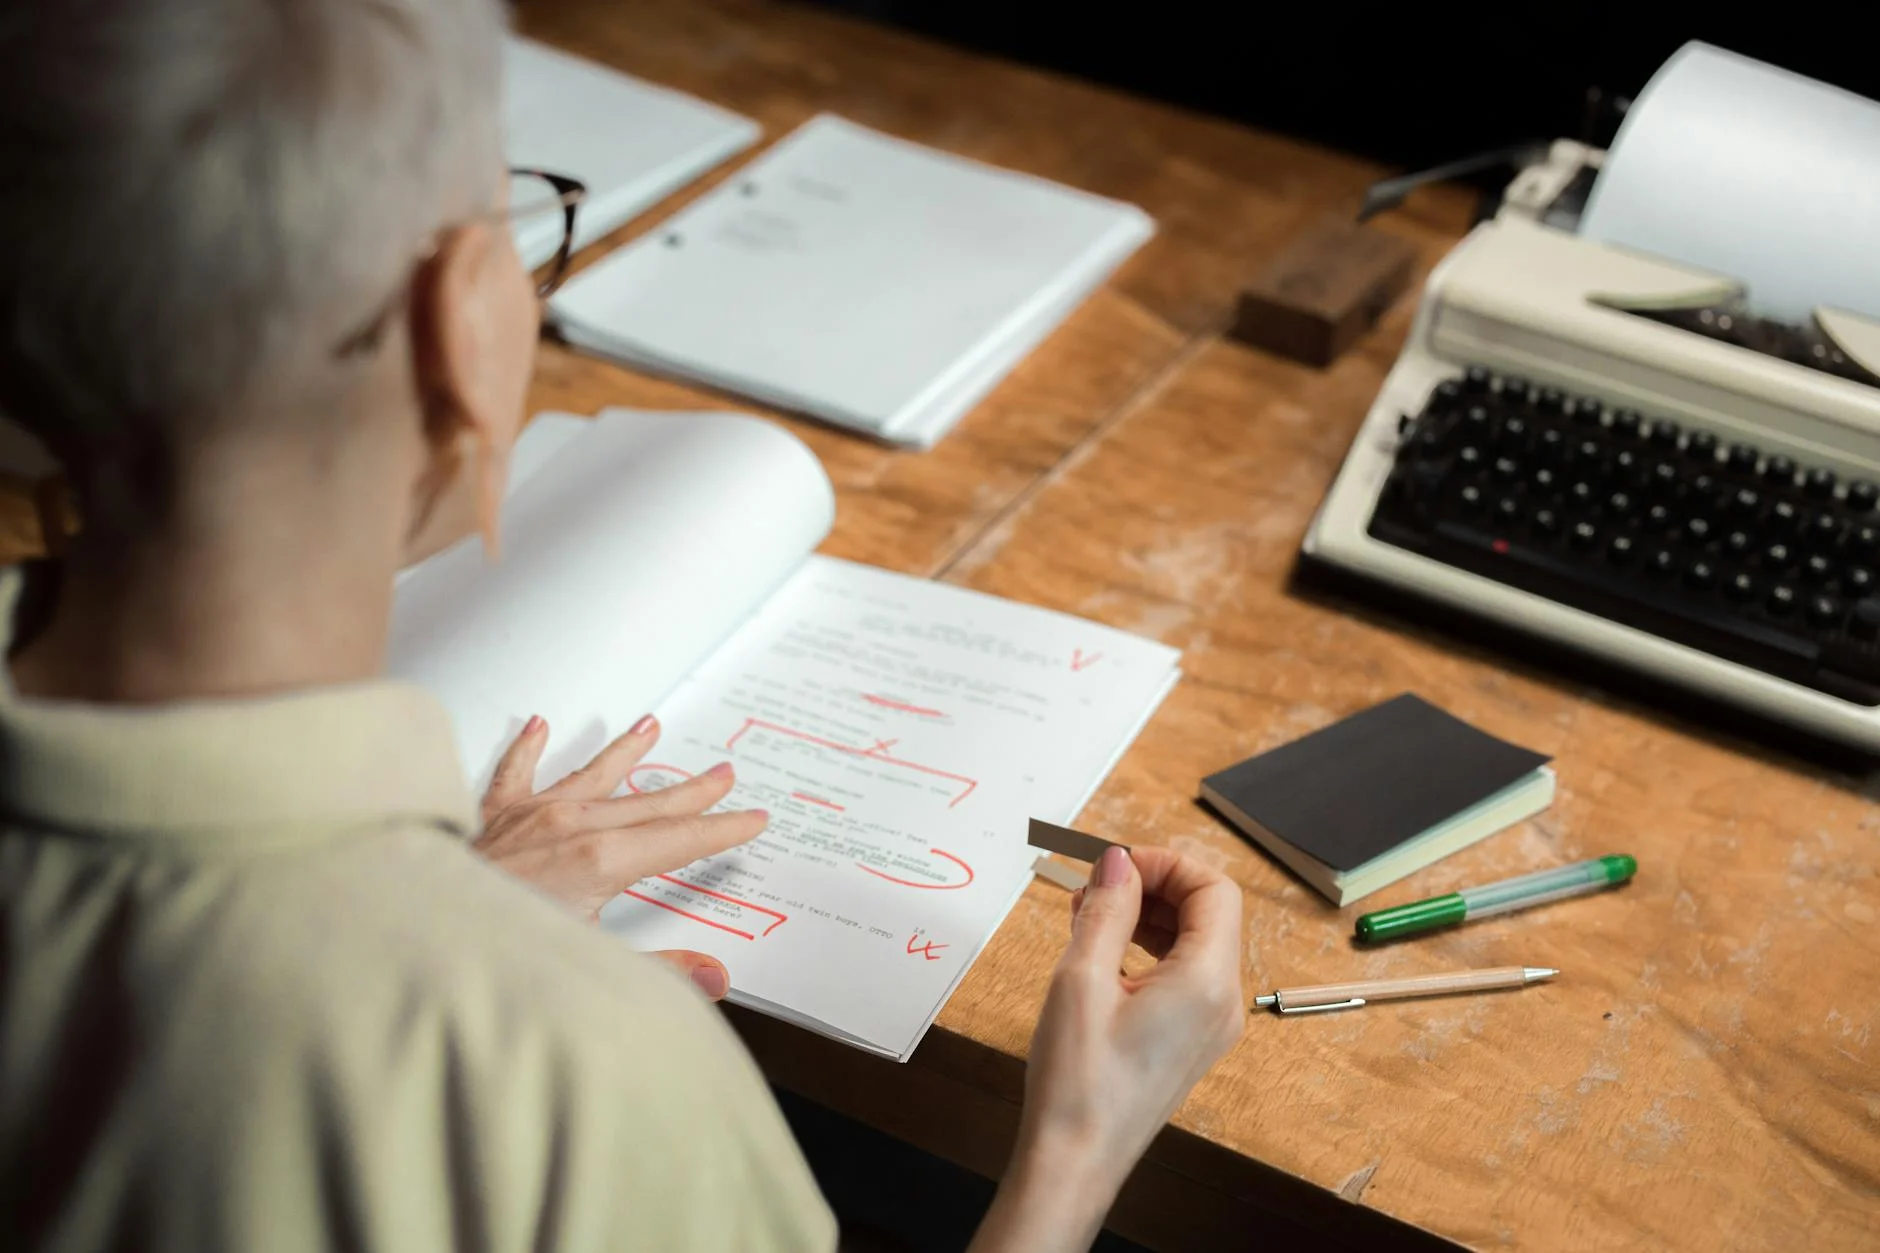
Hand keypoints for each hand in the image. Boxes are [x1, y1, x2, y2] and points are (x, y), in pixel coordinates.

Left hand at [475, 714, 767, 1000]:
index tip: (750, 819)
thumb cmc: (496, 951)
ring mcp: (530, 817)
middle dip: (691, 791)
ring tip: (650, 726)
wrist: (417, 932)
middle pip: (647, 804)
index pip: (680, 840)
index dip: (721, 830)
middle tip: (723, 774)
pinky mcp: (492, 818)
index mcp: (601, 862)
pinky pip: (515, 772)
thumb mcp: (591, 968)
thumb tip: (715, 977)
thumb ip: (659, 972)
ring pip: (590, 775)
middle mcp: (570, 826)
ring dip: (624, 752)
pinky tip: (538, 725)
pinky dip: (528, 748)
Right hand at [970, 845, 1243, 1252]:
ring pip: (1193, 944)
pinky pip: (1182, 976)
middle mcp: (1223, 1003)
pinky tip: (1100, 953)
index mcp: (1208, 982)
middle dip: (1152, 887)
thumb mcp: (1082, 978)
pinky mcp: (1189, 1042)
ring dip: (1146, 917)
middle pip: (1208, 914)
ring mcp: (1210, 1026)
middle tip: (1093, 887)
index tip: (1115, 864)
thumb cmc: (1078, 1081)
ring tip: (1086, 916)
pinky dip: (1146, 951)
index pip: (1214, 890)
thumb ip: (1107, 910)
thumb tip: (1118, 861)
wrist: (1074, 1163)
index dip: (1166, 864)